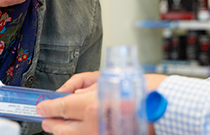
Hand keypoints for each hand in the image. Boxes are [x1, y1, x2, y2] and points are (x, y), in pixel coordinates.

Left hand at [36, 72, 168, 134]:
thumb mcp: (111, 81)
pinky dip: (81, 134)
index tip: (42, 106)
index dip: (47, 107)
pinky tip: (81, 129)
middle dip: (51, 123)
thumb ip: (87, 88)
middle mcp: (92, 126)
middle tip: (47, 117)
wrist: (167, 108)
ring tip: (60, 125)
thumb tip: (72, 95)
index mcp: (91, 107)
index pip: (59, 108)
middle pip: (61, 128)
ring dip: (65, 131)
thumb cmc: (145, 91)